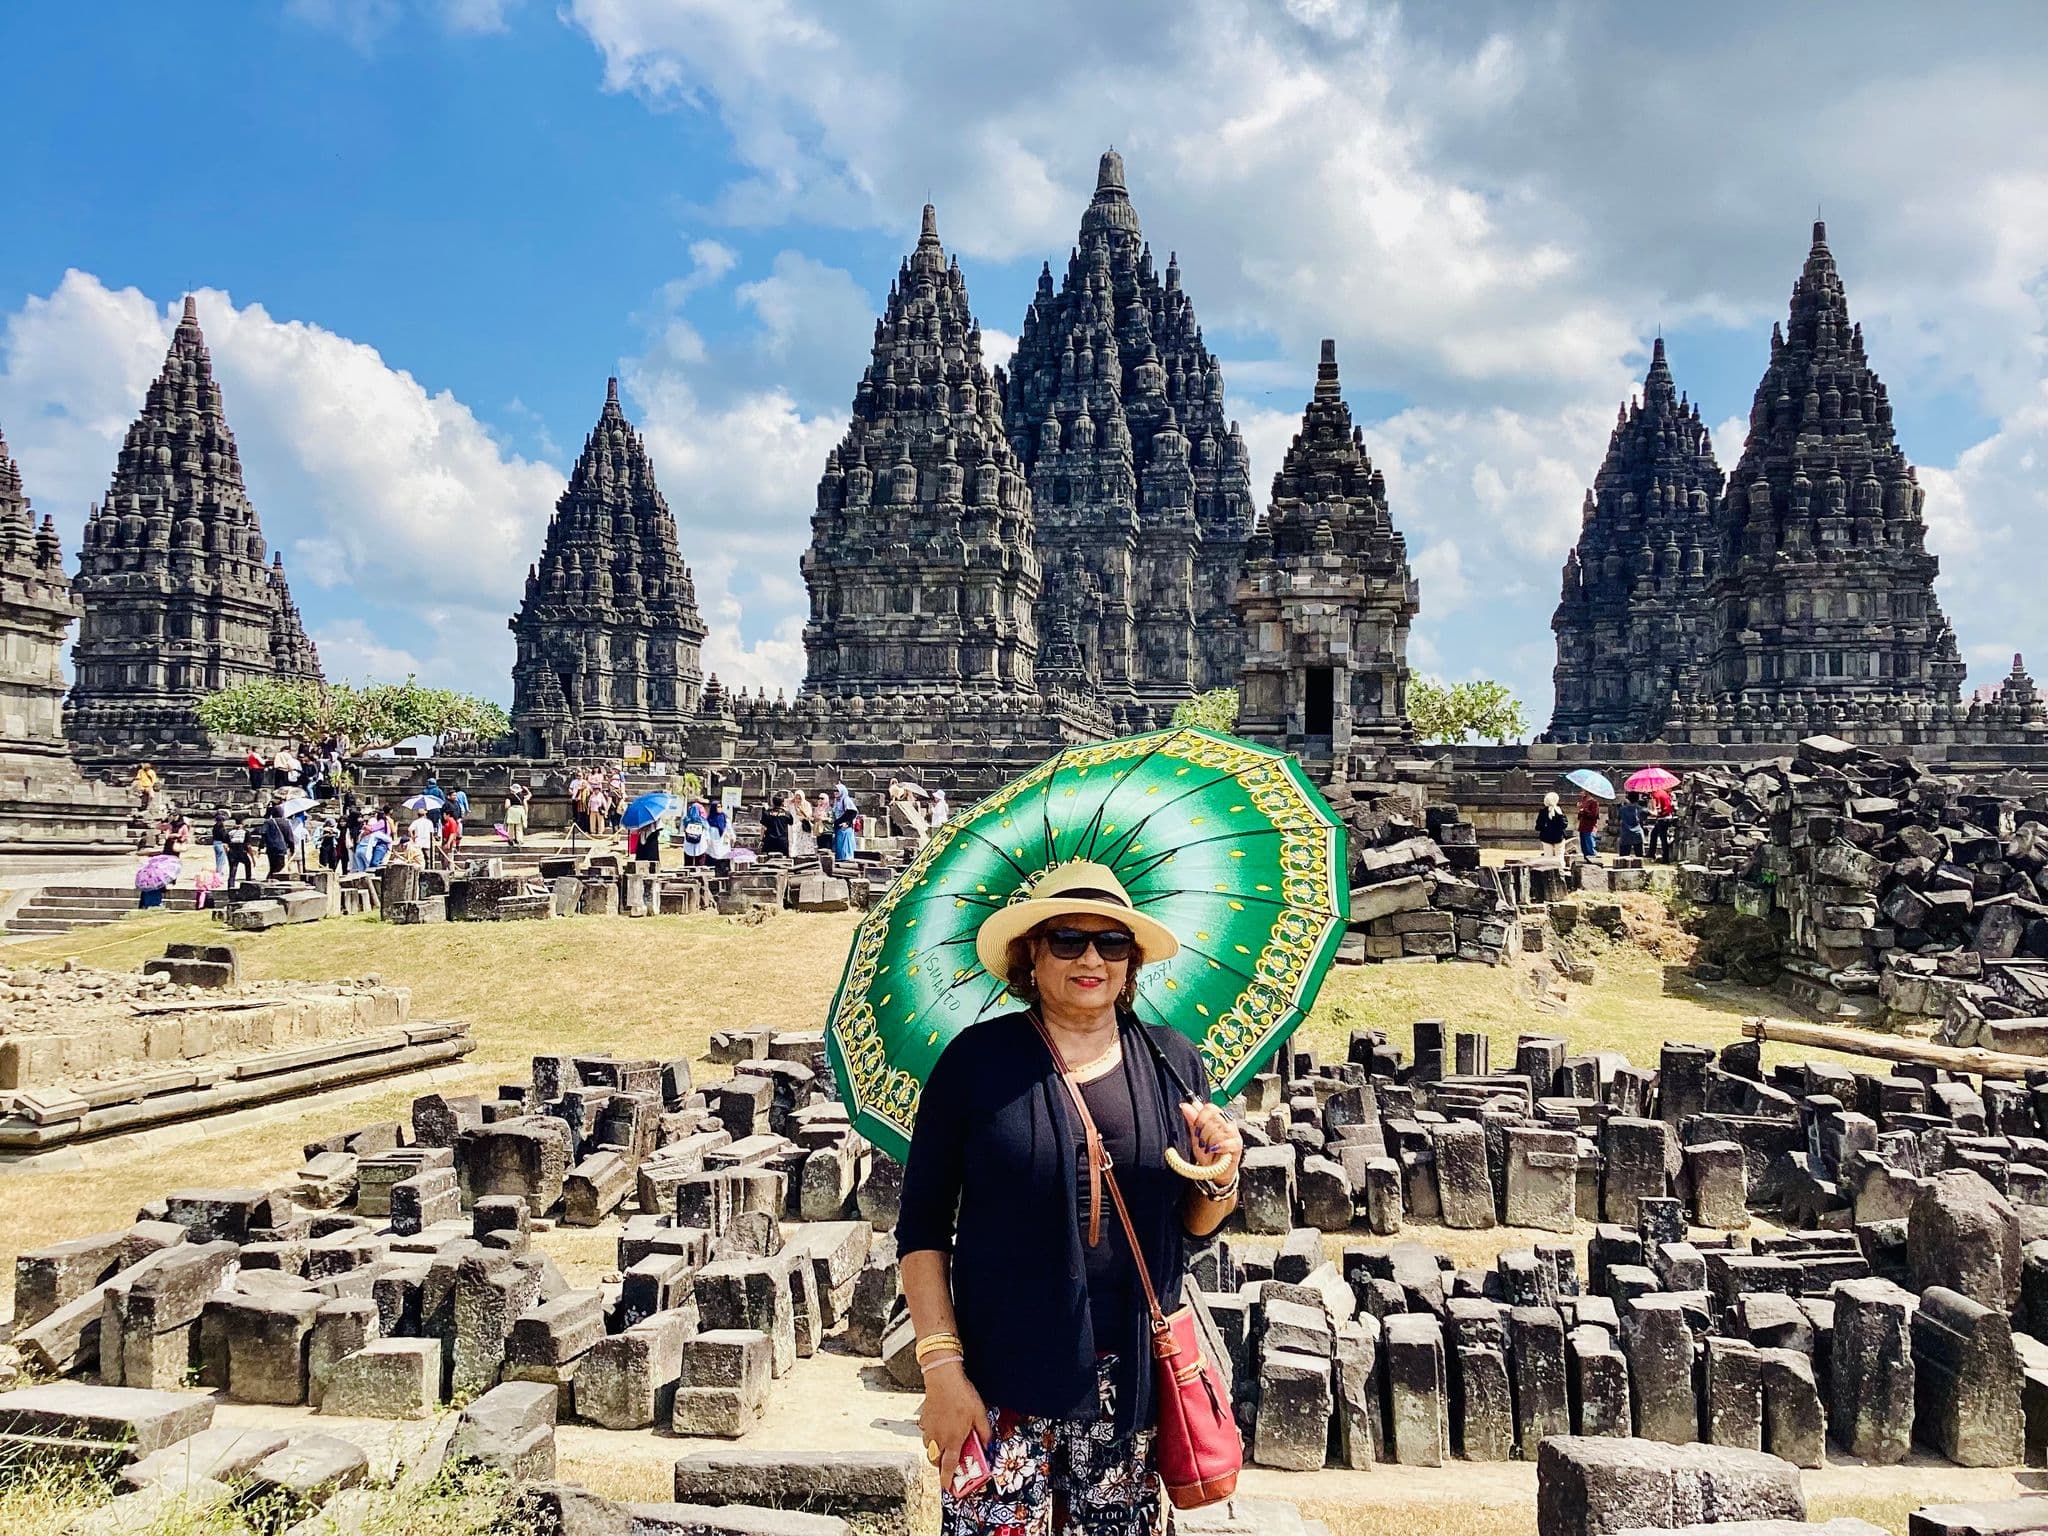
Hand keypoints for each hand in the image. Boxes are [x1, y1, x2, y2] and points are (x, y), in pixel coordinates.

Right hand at [917, 1361, 988, 1490]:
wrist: (943, 1378)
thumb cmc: (962, 1395)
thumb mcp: (980, 1414)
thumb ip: (984, 1432)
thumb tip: (987, 1444)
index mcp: (953, 1440)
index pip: (949, 1466)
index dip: (948, 1479)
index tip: (947, 1487)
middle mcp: (939, 1438)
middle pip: (936, 1461)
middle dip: (941, 1466)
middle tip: (949, 1463)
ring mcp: (929, 1430)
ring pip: (929, 1449)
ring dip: (936, 1451)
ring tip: (946, 1443)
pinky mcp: (924, 1421)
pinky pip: (926, 1434)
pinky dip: (932, 1436)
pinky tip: (940, 1426)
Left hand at [1180, 1100, 1242, 1173]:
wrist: (1215, 1171)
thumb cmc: (1207, 1152)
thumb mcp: (1196, 1136)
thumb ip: (1192, 1120)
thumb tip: (1185, 1105)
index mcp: (1218, 1117)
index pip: (1210, 1108)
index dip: (1200, 1118)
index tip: (1196, 1129)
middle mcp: (1228, 1122)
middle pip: (1214, 1118)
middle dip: (1204, 1133)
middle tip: (1203, 1142)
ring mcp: (1234, 1133)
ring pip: (1220, 1130)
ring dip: (1210, 1142)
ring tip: (1208, 1148)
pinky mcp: (1238, 1145)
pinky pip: (1226, 1142)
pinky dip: (1218, 1148)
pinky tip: (1215, 1151)